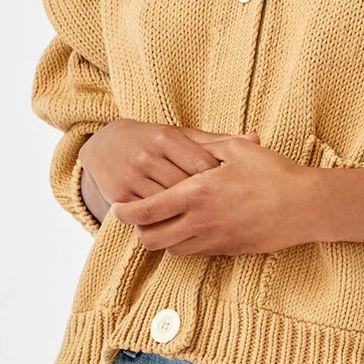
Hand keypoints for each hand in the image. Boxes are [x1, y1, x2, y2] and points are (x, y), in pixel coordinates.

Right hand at [78, 120, 259, 218]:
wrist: (106, 144)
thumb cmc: (156, 141)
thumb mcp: (183, 135)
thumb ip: (218, 140)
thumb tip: (257, 138)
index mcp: (166, 137)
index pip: (201, 163)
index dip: (219, 180)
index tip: (233, 191)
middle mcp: (148, 155)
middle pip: (184, 186)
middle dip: (206, 201)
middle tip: (226, 213)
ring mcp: (132, 176)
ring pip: (167, 205)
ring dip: (187, 217)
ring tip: (210, 224)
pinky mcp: (119, 195)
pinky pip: (148, 216)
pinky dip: (166, 224)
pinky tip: (184, 229)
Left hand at [110, 136, 315, 255]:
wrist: (304, 206)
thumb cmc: (273, 173)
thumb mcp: (236, 149)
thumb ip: (204, 146)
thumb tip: (182, 142)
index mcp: (197, 194)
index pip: (146, 211)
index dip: (126, 212)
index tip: (118, 207)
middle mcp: (201, 222)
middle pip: (151, 239)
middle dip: (139, 230)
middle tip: (141, 215)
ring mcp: (215, 241)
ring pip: (172, 250)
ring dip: (163, 238)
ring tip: (166, 220)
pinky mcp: (229, 251)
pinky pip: (196, 253)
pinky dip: (186, 242)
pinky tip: (194, 226)